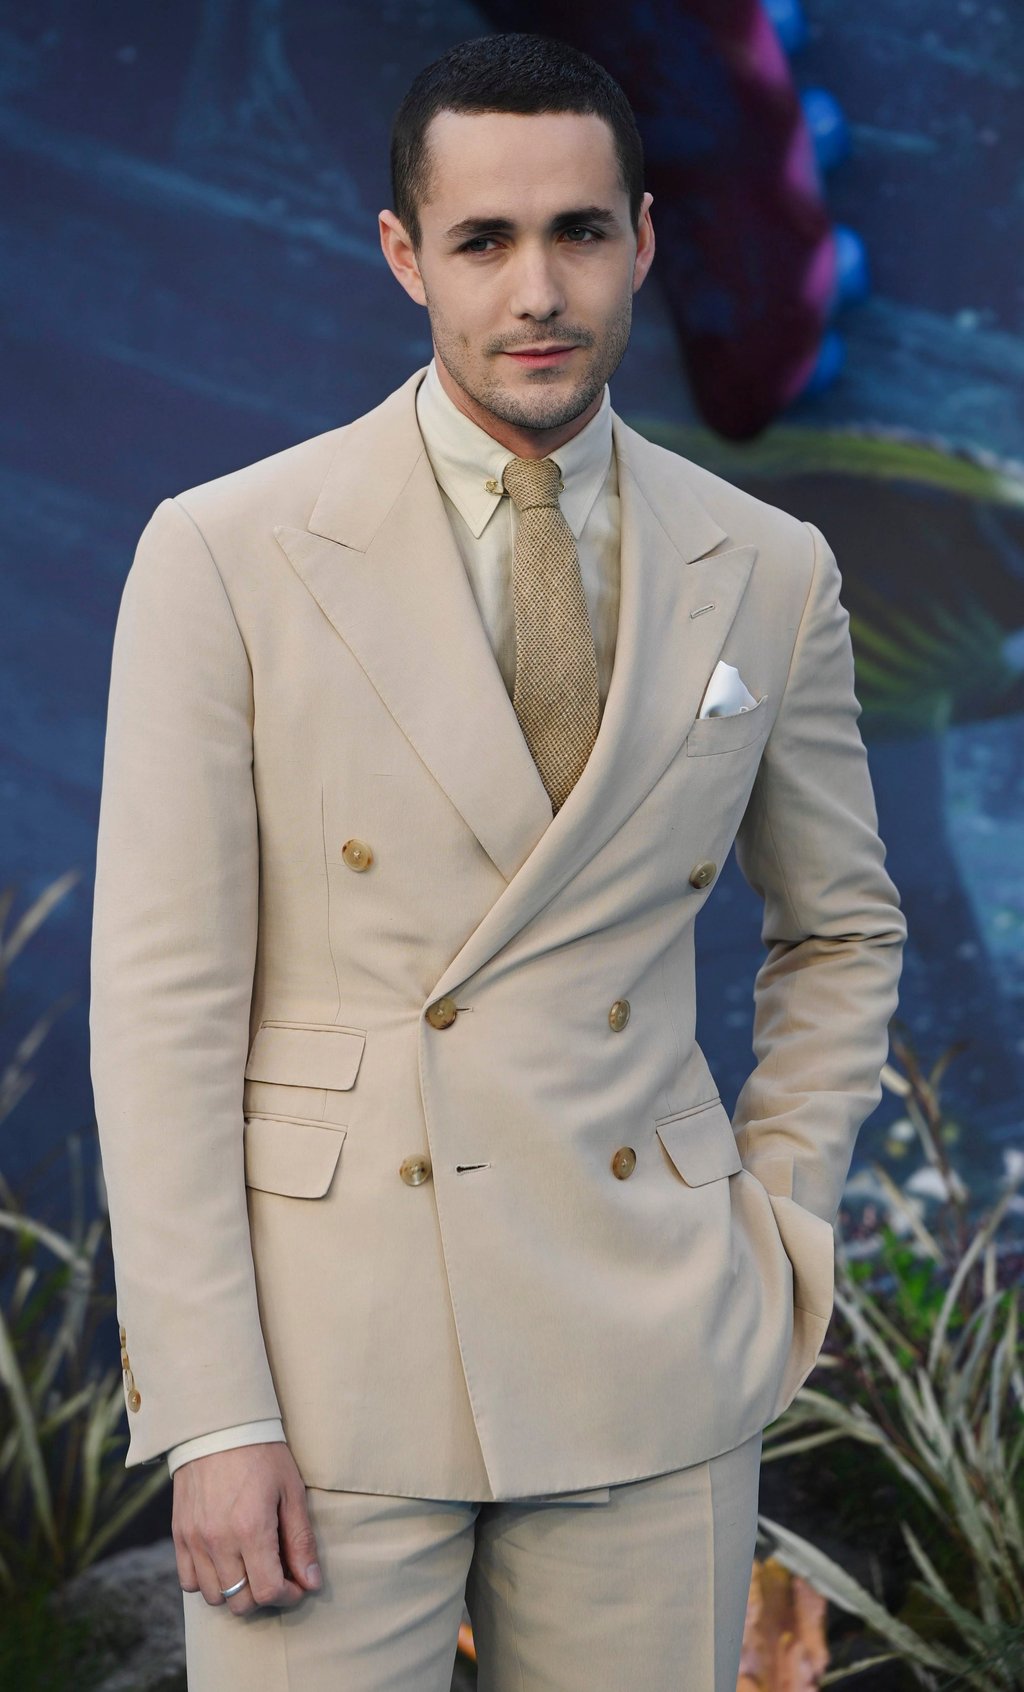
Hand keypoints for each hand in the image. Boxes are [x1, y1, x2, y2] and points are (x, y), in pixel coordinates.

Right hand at [173, 1442, 321, 1613]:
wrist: (219, 1425)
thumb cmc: (262, 1454)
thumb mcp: (291, 1491)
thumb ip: (301, 1540)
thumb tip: (312, 1582)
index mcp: (251, 1529)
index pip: (268, 1592)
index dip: (288, 1595)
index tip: (297, 1583)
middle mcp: (218, 1541)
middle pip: (240, 1602)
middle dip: (263, 1596)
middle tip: (275, 1574)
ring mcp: (194, 1540)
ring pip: (212, 1596)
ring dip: (235, 1591)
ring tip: (250, 1567)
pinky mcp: (179, 1534)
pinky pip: (188, 1580)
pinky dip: (206, 1581)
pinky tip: (224, 1562)